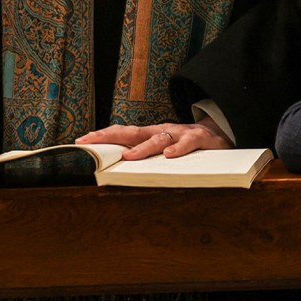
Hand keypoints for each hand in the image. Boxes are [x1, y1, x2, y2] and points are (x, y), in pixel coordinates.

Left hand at [78, 122, 231, 160]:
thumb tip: (116, 169)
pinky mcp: (199, 138)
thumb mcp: (163, 148)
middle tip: (91, 141)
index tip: (80, 141)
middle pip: (133, 132)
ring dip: (143, 148)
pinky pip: (188, 142)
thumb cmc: (186, 144)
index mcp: (150, 134)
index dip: (102, 136)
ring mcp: (179, 133)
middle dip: (111, 136)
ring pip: (158, 139)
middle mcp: (161, 131)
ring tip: (129, 157)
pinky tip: (169, 156)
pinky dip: (179, 149)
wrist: (220, 133)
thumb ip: (144, 155)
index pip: (122, 133)